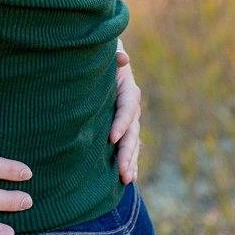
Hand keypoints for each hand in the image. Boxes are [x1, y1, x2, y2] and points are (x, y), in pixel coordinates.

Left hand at [111, 43, 141, 183]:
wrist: (106, 65)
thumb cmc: (101, 60)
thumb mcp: (106, 56)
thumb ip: (114, 57)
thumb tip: (122, 57)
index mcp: (128, 90)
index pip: (126, 109)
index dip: (120, 123)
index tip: (111, 138)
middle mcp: (132, 108)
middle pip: (132, 132)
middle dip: (127, 152)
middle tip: (122, 171)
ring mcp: (131, 120)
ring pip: (133, 143)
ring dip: (130, 162)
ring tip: (126, 179)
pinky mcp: (125, 129)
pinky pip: (131, 147)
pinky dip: (130, 162)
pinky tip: (128, 178)